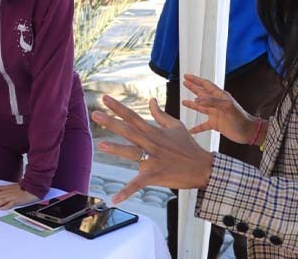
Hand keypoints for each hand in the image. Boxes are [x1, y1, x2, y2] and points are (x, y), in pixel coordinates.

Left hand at [0, 184, 37, 209]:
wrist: (32, 187)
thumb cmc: (21, 188)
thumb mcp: (9, 187)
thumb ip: (1, 189)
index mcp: (3, 190)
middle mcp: (6, 193)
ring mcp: (11, 197)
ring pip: (0, 201)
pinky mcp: (17, 200)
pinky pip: (11, 203)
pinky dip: (6, 206)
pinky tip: (1, 209)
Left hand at [91, 96, 213, 203]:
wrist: (203, 168)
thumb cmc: (188, 147)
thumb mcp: (176, 126)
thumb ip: (160, 114)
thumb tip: (150, 100)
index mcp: (154, 131)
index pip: (133, 116)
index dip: (118, 107)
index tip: (104, 98)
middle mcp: (151, 143)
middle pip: (129, 131)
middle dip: (112, 122)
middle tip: (95, 114)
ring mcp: (153, 159)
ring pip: (132, 152)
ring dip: (117, 149)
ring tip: (100, 145)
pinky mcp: (155, 175)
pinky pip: (138, 184)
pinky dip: (127, 192)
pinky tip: (114, 199)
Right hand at [181, 74, 258, 144]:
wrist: (249, 132)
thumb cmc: (241, 118)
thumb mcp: (228, 107)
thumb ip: (212, 102)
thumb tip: (197, 99)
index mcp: (220, 96)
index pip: (206, 85)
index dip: (196, 80)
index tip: (186, 76)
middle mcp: (216, 104)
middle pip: (202, 93)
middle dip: (193, 88)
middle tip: (184, 82)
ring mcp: (215, 114)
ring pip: (201, 107)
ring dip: (192, 104)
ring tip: (183, 102)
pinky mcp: (215, 124)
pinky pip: (203, 125)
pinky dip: (196, 128)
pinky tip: (190, 130)